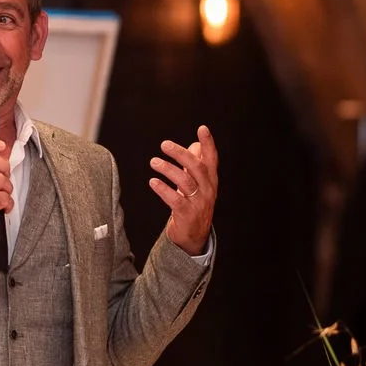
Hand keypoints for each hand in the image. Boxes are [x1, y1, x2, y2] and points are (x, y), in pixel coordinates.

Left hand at [148, 125, 217, 255]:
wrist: (194, 237)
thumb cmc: (193, 206)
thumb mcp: (197, 185)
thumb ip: (195, 166)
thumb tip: (194, 145)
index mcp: (210, 181)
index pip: (212, 159)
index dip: (208, 144)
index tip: (202, 129)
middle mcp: (207, 190)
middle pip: (197, 167)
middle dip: (181, 154)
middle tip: (164, 144)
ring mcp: (198, 203)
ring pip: (185, 182)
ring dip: (168, 169)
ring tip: (154, 162)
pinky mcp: (187, 215)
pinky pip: (175, 200)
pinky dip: (163, 190)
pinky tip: (153, 182)